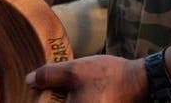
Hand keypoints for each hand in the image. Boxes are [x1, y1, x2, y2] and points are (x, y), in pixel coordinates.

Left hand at [26, 55, 147, 102]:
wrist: (141, 81)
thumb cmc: (107, 77)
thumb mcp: (74, 71)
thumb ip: (49, 75)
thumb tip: (29, 80)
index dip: (41, 100)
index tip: (36, 90)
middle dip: (53, 98)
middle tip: (46, 86)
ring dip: (65, 98)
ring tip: (64, 87)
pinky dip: (76, 99)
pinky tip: (77, 91)